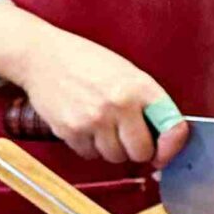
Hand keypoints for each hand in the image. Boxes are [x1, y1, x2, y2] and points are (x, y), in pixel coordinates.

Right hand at [0, 11, 188, 169]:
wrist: (41, 56)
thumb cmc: (87, 63)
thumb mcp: (126, 73)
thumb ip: (147, 103)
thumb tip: (164, 140)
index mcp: (140, 87)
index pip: (172, 128)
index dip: (171, 146)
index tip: (165, 151)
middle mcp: (119, 105)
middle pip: (140, 153)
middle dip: (135, 149)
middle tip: (127, 137)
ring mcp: (93, 119)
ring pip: (114, 157)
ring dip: (111, 149)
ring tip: (101, 125)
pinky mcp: (70, 130)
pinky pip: (89, 155)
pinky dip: (88, 147)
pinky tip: (84, 125)